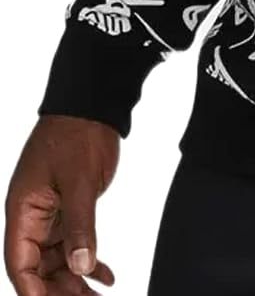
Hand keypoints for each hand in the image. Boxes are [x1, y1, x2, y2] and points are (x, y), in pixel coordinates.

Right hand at [4, 115, 119, 293]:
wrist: (92, 105)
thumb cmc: (77, 134)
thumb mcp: (79, 181)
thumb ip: (80, 224)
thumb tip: (82, 265)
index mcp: (22, 210)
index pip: (20, 263)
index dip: (34, 291)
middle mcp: (31, 216)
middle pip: (38, 268)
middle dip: (59, 292)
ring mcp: (49, 214)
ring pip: (56, 261)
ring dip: (75, 281)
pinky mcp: (68, 209)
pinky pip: (72, 244)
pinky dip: (89, 261)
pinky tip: (107, 276)